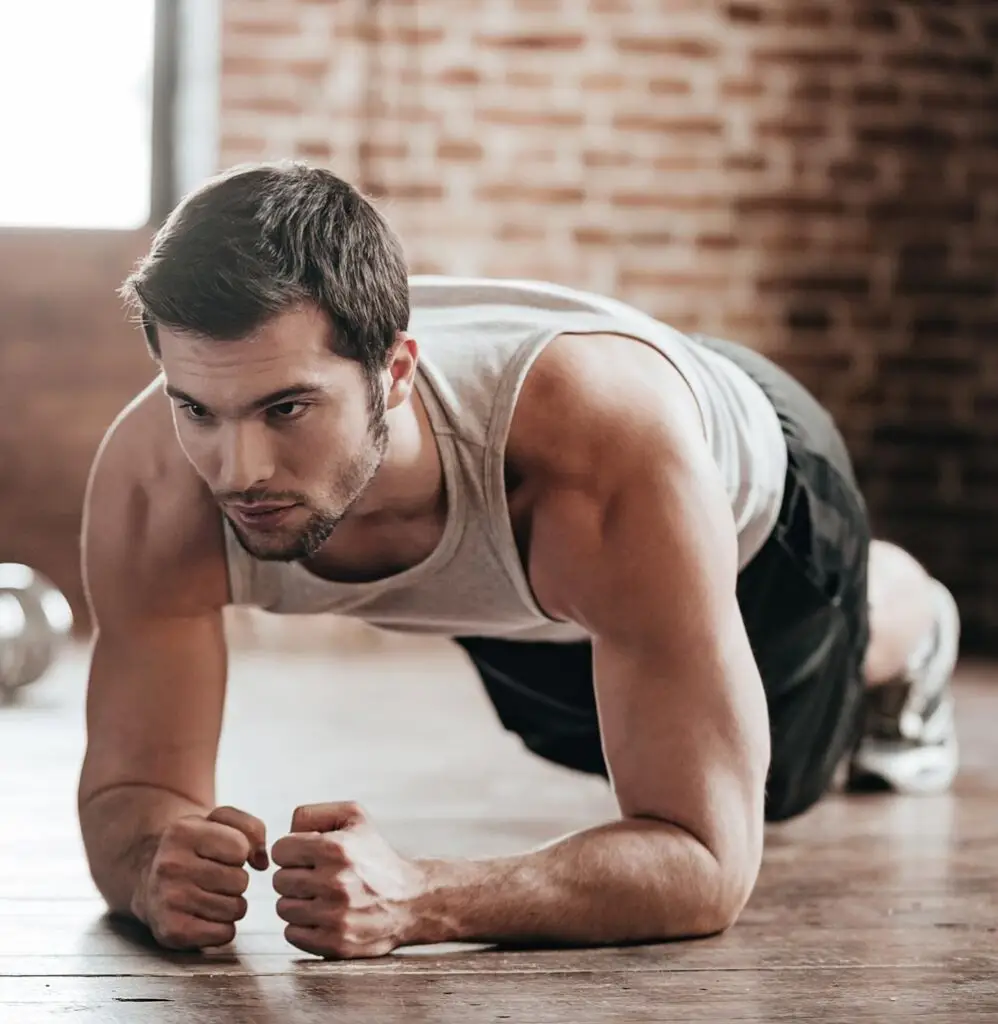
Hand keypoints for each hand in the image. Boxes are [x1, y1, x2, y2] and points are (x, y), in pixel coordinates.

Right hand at [132, 805, 268, 949]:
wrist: (146, 872)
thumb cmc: (193, 844)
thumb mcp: (218, 819)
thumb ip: (251, 827)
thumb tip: (262, 863)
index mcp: (183, 832)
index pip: (240, 848)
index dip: (239, 851)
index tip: (221, 852)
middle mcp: (170, 865)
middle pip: (240, 881)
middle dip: (236, 879)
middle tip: (215, 876)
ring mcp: (168, 900)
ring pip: (236, 909)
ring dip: (231, 904)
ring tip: (209, 894)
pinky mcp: (171, 932)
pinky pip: (225, 934)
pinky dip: (223, 927)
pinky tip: (205, 914)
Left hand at [272, 802, 424, 958]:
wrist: (410, 899)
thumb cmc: (375, 855)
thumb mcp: (353, 817)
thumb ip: (311, 814)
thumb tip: (283, 835)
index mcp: (337, 848)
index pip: (280, 850)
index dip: (292, 851)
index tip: (307, 855)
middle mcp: (335, 882)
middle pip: (279, 880)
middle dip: (294, 876)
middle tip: (316, 876)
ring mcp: (335, 917)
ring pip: (283, 908)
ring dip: (298, 902)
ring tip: (321, 896)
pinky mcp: (335, 944)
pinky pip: (292, 934)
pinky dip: (303, 926)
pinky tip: (322, 916)